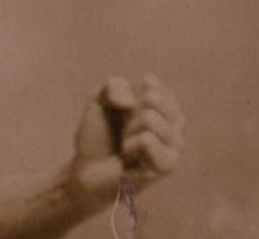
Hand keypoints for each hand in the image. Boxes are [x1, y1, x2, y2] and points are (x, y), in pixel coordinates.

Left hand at [68, 74, 184, 208]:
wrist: (86, 171)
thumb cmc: (97, 138)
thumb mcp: (98, 103)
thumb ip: (112, 87)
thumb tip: (133, 100)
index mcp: (162, 115)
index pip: (165, 94)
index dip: (148, 89)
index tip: (129, 99)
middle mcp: (173, 132)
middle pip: (161, 103)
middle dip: (133, 109)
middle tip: (123, 129)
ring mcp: (171, 150)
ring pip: (157, 121)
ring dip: (132, 128)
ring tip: (124, 143)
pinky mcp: (164, 168)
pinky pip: (154, 144)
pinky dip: (139, 143)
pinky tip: (127, 150)